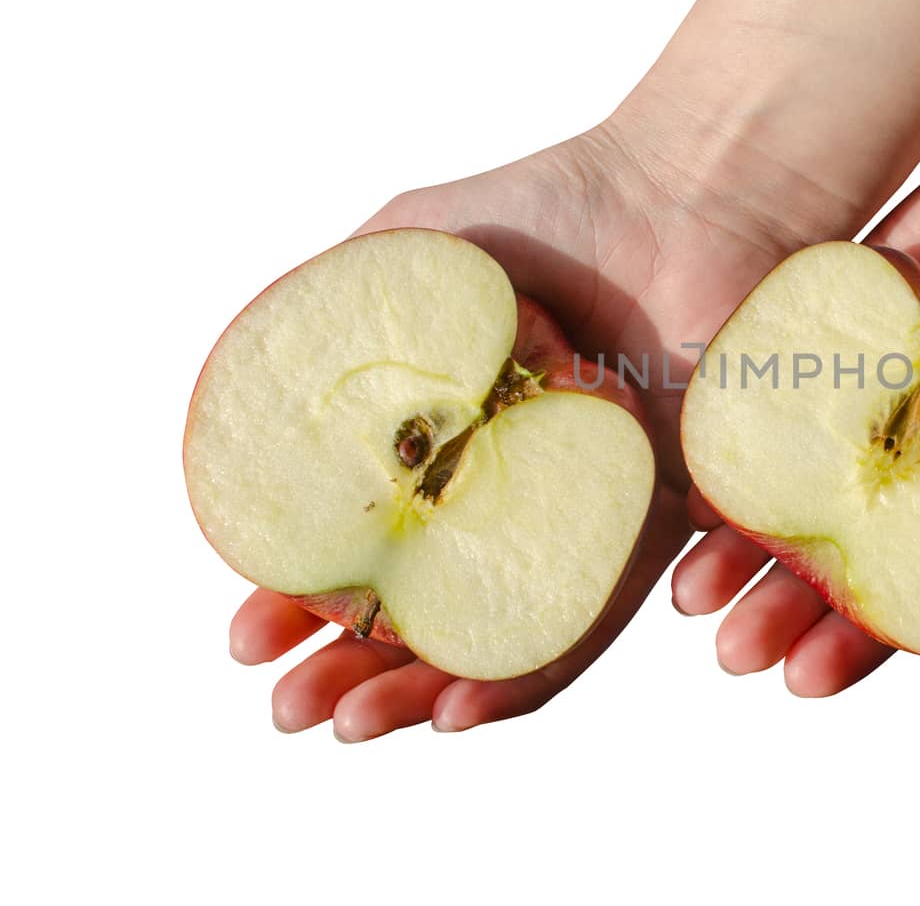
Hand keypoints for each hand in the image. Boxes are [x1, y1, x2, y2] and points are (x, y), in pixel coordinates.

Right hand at [226, 106, 814, 739]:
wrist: (684, 198)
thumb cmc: (553, 208)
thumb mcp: (411, 252)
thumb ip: (328, 319)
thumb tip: (234, 407)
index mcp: (456, 442)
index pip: (372, 545)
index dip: (301, 599)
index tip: (248, 635)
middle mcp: (517, 490)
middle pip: (428, 608)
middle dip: (347, 670)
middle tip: (287, 704)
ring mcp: (583, 518)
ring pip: (498, 634)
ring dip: (417, 692)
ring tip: (346, 723)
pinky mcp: (654, 528)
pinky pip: (590, 622)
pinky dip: (522, 673)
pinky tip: (454, 708)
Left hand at [670, 70, 919, 692]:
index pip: (903, 592)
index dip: (852, 642)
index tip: (803, 679)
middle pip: (834, 541)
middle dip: (779, 599)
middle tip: (728, 646)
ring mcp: (888, 378)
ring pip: (794, 465)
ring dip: (743, 528)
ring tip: (694, 586)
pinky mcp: (857, 300)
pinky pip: (784, 361)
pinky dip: (743, 413)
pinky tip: (705, 464)